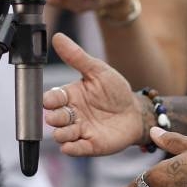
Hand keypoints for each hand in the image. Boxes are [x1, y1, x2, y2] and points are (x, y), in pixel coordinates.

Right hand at [43, 32, 145, 155]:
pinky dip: (71, 149)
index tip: (52, 100)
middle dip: (54, 118)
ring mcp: (80, 130)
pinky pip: (75, 150)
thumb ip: (76, 56)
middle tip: (61, 115)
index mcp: (70, 95)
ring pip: (61, 136)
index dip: (50, 100)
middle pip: (54, 118)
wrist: (136, 111)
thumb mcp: (98, 70)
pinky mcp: (90, 145)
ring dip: (62, 134)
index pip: (52, 99)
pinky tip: (70, 145)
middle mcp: (72, 114)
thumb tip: (57, 37)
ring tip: (68, 130)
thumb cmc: (115, 90)